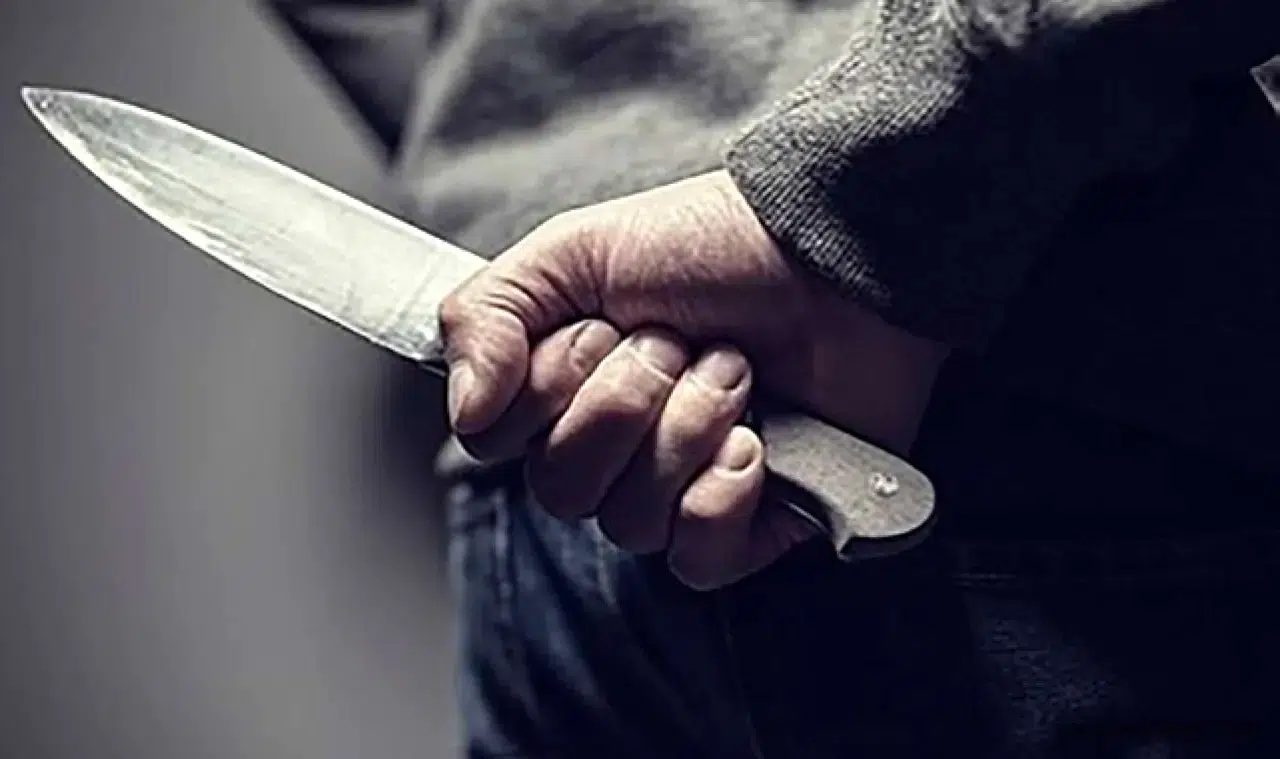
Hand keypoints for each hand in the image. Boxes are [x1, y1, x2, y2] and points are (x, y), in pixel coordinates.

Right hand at [440, 171, 946, 588]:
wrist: (832, 256)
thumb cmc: (708, 246)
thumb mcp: (576, 250)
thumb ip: (488, 316)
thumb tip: (466, 409)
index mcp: (562, 391)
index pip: (493, 443)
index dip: (546, 390)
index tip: (601, 327)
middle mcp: (612, 451)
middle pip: (560, 490)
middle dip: (625, 401)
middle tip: (678, 341)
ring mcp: (679, 491)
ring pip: (630, 521)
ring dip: (687, 427)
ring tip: (735, 368)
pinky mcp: (750, 524)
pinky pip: (697, 560)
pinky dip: (723, 497)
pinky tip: (757, 443)